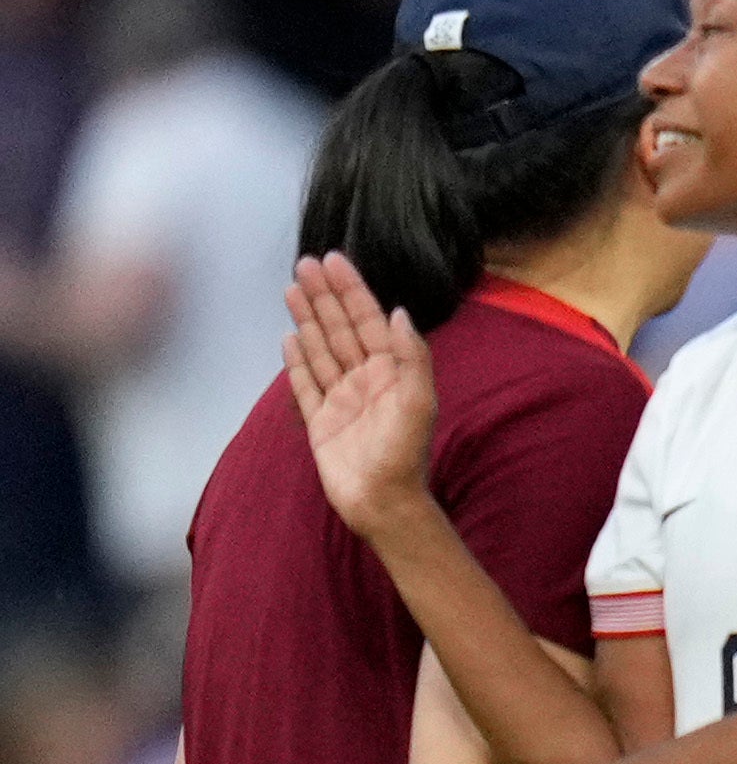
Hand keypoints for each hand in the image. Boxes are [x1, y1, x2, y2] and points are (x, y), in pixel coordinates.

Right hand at [279, 251, 441, 547]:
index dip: (351, 290)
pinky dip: (298, 361)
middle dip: (324, 295)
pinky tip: (290, 338)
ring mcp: (342, 400)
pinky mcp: (321, 421)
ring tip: (292, 288)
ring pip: (322, 350)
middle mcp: (367, 382)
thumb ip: (411, 356)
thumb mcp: (418, 401)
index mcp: (392, 373)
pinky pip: (306, 384)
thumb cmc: (404, 455)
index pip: (368, 321)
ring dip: (308, 319)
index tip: (334, 260)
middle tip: (305, 263)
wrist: (383, 502)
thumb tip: (399, 312)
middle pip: (341, 328)